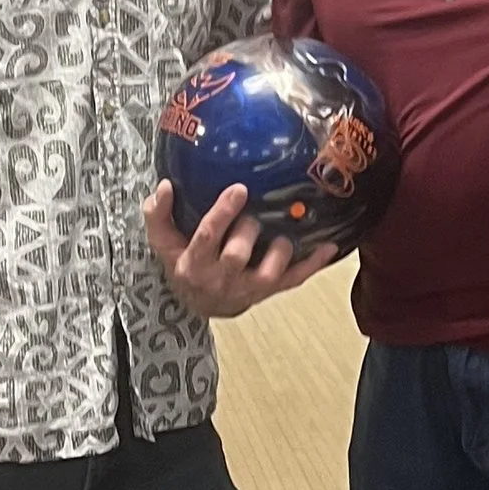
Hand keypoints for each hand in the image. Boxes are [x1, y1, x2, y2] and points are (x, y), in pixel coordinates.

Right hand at [143, 178, 335, 317]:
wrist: (200, 304)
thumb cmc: (184, 263)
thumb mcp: (164, 242)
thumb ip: (159, 214)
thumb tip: (165, 186)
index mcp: (193, 263)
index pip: (207, 237)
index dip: (223, 213)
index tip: (238, 189)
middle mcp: (220, 278)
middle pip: (236, 257)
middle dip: (247, 232)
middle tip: (253, 215)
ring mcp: (247, 287)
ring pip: (267, 274)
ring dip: (279, 253)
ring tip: (282, 235)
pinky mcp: (268, 291)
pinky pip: (293, 280)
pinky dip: (312, 265)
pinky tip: (329, 247)